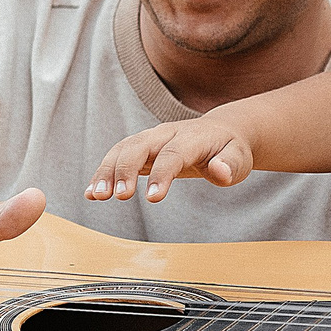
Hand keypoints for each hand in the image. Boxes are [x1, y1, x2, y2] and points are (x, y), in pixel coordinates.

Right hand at [87, 117, 254, 202]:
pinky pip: (118, 156)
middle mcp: (167, 133)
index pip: (173, 154)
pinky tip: (91, 193)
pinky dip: (103, 173)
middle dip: (125, 169)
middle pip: (139, 145)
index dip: (162, 174)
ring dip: (107, 171)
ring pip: (123, 148)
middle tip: (117, 197)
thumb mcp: (240, 158)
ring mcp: (151, 138)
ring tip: (95, 196)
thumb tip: (220, 172)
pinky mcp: (141, 148)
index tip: (152, 198)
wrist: (222, 132)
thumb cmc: (231, 150)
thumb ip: (230, 165)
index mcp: (192, 137)